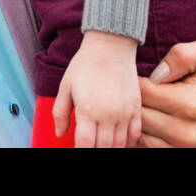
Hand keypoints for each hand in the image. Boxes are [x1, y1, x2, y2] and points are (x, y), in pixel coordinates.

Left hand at [52, 30, 141, 147]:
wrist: (111, 44)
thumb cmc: (86, 63)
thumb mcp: (65, 86)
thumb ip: (60, 112)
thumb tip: (60, 132)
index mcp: (88, 110)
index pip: (85, 145)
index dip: (80, 151)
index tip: (78, 148)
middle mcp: (107, 114)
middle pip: (103, 147)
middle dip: (94, 149)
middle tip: (89, 143)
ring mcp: (124, 112)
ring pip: (119, 144)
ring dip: (110, 147)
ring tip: (102, 142)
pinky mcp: (135, 107)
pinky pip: (135, 134)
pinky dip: (128, 141)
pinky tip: (119, 139)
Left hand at [135, 41, 195, 147]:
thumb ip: (182, 56)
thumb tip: (157, 74)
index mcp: (189, 104)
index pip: (142, 92)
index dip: (136, 80)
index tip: (140, 74)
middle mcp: (185, 132)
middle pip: (138, 115)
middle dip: (133, 99)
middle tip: (137, 88)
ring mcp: (181, 148)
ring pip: (138, 133)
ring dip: (137, 118)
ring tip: (144, 103)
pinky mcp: (177, 155)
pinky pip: (144, 146)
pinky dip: (142, 133)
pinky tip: (149, 118)